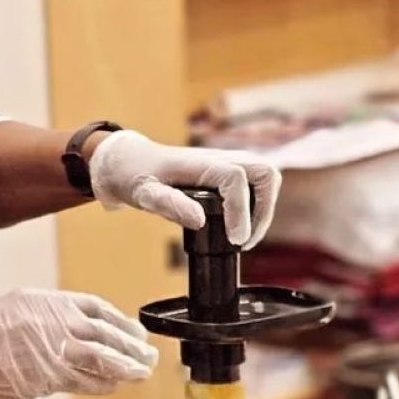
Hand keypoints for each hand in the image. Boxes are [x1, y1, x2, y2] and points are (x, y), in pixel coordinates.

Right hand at [0, 288, 157, 398]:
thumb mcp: (17, 310)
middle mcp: (50, 321)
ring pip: (101, 358)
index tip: (136, 331)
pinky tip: (114, 386)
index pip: (96, 307)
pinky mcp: (44, 377)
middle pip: (105, 333)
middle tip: (148, 356)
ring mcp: (49, 348)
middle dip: (131, 346)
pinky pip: (83, 381)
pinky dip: (103, 384)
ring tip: (141, 373)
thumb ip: (51, 318)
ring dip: (125, 367)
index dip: (121, 321)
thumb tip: (86, 333)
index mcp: (44, 301)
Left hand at [88, 130, 280, 247]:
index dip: (241, 211)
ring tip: (244, 238)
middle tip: (244, 241)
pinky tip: (239, 228)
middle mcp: (220, 158)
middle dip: (264, 210)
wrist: (132, 163)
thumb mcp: (143, 194)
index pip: (236, 178)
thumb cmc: (136, 177)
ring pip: (266, 178)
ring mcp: (227, 162)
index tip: (235, 240)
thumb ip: (169, 204)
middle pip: (266, 174)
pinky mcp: (229, 171)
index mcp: (201, 162)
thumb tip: (199, 220)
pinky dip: (257, 206)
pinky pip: (256, 184)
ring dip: (264, 209)